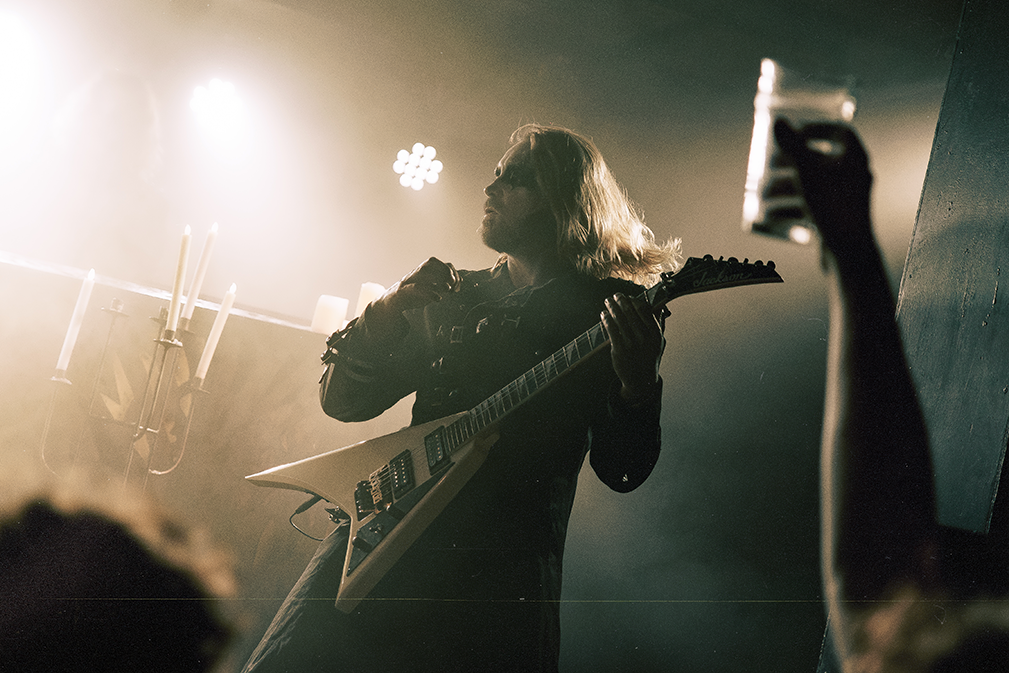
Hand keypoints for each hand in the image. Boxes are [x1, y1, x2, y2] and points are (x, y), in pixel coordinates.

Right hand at [367, 257, 459, 332]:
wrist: (397, 299)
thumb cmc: (417, 290)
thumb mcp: (433, 285)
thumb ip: (445, 281)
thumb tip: (461, 280)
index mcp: (427, 268)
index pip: (444, 264)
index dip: (453, 273)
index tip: (457, 284)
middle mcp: (419, 271)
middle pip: (434, 264)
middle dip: (447, 274)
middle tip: (453, 287)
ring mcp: (411, 279)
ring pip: (425, 274)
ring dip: (439, 281)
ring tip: (448, 290)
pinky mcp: (405, 290)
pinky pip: (417, 288)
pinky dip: (430, 293)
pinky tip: (438, 299)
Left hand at [600, 293, 663, 401]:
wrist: (641, 380)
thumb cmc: (649, 358)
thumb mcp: (659, 342)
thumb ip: (659, 324)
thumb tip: (659, 306)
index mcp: (655, 334)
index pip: (645, 310)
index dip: (635, 301)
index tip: (629, 297)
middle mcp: (644, 338)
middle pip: (631, 312)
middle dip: (621, 300)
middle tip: (616, 295)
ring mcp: (631, 344)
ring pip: (619, 319)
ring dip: (612, 307)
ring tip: (607, 301)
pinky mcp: (619, 350)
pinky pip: (611, 330)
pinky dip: (606, 319)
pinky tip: (603, 314)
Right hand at [773, 119, 873, 256]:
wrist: (850, 251)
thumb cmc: (833, 206)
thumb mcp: (807, 171)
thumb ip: (792, 145)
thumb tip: (778, 122)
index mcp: (854, 157)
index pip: (839, 132)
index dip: (817, 127)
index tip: (796, 130)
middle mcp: (854, 175)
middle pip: (819, 160)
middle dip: (791, 161)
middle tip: (771, 162)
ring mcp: (847, 198)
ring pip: (813, 185)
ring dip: (786, 186)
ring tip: (764, 193)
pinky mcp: (838, 218)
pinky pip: (813, 207)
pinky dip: (792, 208)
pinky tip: (772, 216)